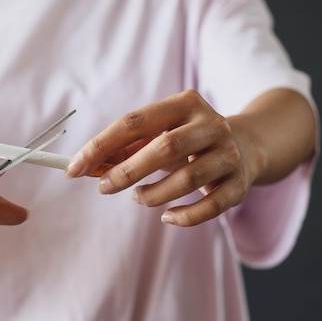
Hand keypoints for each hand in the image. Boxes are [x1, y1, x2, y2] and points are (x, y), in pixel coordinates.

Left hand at [65, 90, 263, 226]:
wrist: (247, 144)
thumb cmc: (187, 140)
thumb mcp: (159, 133)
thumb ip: (125, 148)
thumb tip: (87, 167)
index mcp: (184, 104)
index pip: (133, 122)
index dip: (100, 145)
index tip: (74, 168)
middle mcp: (211, 125)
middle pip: (165, 148)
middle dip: (127, 172)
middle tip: (103, 187)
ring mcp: (229, 154)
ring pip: (187, 179)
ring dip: (153, 194)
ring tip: (137, 197)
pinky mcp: (240, 184)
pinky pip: (210, 206)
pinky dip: (184, 216)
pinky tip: (166, 215)